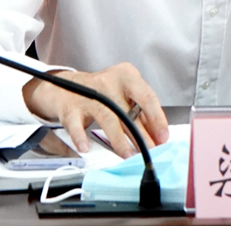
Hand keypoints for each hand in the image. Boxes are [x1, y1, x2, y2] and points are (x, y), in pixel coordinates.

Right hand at [22, 62, 168, 158]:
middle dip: (141, 135)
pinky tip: (86, 148)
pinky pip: (76, 125)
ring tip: (128, 155)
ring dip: (119, 140)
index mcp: (126, 75)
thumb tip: (158, 135)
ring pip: (107, 118)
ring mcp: (89, 95)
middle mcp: (108, 82)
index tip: (163, 137)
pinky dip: (80, 137)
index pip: (146, 96)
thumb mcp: (125, 93)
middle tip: (149, 151)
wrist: (68, 86)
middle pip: (128, 110)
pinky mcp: (71, 109)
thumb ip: (141, 111)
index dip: (157, 118)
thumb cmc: (103, 91)